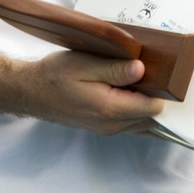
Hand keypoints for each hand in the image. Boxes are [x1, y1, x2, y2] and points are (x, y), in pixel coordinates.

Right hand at [17, 50, 165, 135]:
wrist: (32, 91)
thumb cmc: (55, 75)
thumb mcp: (84, 64)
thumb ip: (114, 69)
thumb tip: (142, 69)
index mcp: (110, 109)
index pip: (154, 107)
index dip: (161, 87)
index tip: (160, 68)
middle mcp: (113, 125)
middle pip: (152, 116)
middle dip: (157, 95)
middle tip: (154, 69)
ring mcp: (108, 128)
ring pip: (143, 121)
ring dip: (147, 102)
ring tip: (143, 77)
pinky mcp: (103, 126)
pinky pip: (132, 123)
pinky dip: (138, 109)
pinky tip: (133, 90)